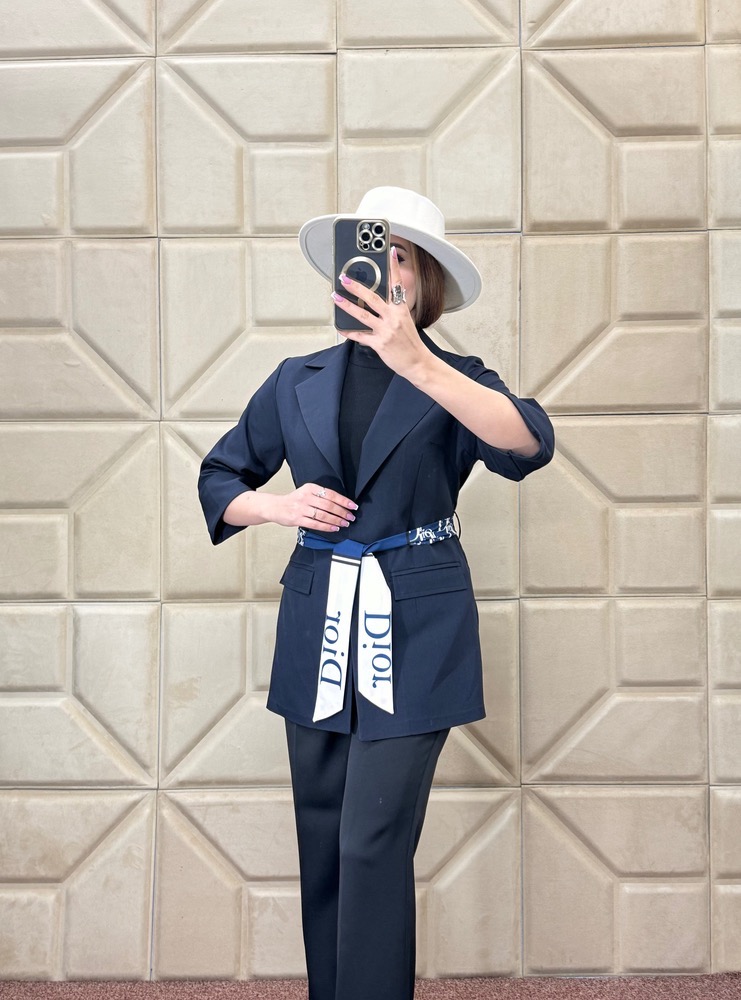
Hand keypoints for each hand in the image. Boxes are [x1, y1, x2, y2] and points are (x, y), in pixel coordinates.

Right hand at [269, 483, 356, 531]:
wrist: (275, 506)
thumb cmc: (294, 500)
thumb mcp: (306, 492)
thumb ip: (320, 496)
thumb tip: (340, 504)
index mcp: (310, 488)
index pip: (331, 494)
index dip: (343, 501)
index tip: (352, 506)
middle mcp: (306, 497)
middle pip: (328, 505)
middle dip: (342, 512)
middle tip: (350, 517)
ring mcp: (301, 508)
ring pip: (323, 515)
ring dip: (336, 520)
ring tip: (344, 523)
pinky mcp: (297, 519)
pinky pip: (315, 524)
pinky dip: (327, 527)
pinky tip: (334, 528)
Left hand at [332, 246, 430, 377]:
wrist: (417, 363)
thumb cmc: (411, 343)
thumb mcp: (406, 321)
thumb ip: (392, 310)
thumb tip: (375, 303)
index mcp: (401, 310)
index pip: (397, 284)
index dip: (394, 267)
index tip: (390, 252)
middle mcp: (393, 318)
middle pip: (372, 298)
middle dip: (356, 287)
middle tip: (344, 279)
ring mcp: (386, 331)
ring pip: (362, 315)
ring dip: (347, 305)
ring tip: (336, 297)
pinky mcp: (379, 344)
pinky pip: (360, 336)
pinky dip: (349, 331)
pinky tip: (341, 326)